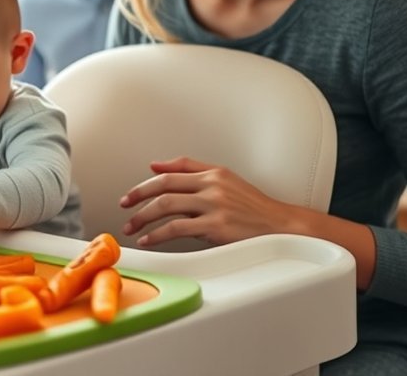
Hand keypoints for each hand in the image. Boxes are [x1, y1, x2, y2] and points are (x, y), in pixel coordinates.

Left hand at [120, 156, 296, 246]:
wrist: (283, 227)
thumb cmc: (253, 208)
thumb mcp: (226, 181)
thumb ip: (191, 171)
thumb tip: (155, 165)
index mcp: (214, 173)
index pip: (171, 172)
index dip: (145, 183)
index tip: (130, 196)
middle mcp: (212, 186)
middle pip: (164, 187)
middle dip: (138, 197)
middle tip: (123, 208)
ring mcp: (214, 206)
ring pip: (167, 206)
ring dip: (143, 218)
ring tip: (131, 228)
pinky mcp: (216, 226)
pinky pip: (177, 228)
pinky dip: (157, 235)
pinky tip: (148, 240)